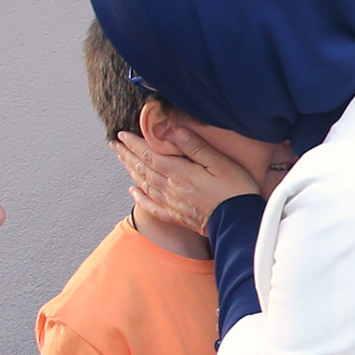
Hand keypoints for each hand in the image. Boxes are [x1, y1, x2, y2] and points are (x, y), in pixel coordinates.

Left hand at [111, 128, 257, 236]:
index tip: (122, 135)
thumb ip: (196, 147)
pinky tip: (134, 192)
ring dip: (131, 171)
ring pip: (144, 184)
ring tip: (122, 160)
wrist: (239, 223)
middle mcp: (171, 188)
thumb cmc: (235, 191)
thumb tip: (175, 131)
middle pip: (143, 169)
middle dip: (127, 155)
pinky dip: (140, 198)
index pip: (150, 155)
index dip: (134, 144)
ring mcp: (172, 204)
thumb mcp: (220, 163)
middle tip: (115, 145)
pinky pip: (152, 206)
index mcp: (180, 173)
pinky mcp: (177, 216)